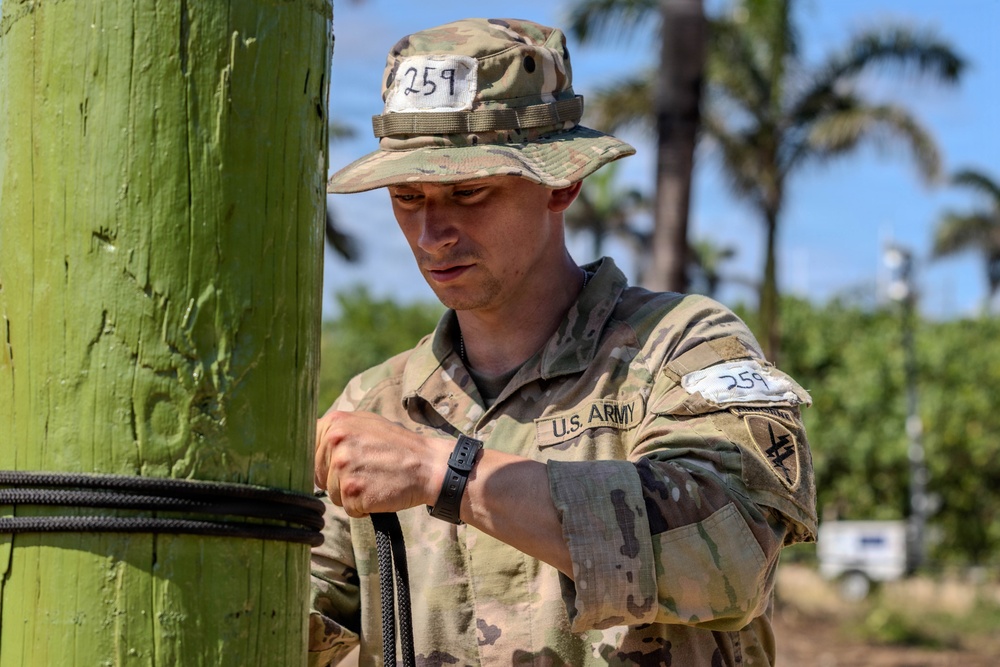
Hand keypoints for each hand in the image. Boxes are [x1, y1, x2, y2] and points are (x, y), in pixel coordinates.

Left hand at [314, 410, 451, 517]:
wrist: (429, 465)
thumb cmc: (397, 447)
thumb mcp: (365, 425)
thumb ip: (336, 430)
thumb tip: (306, 443)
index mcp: (335, 422)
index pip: (308, 450)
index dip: (323, 463)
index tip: (344, 463)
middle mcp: (335, 441)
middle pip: (318, 475)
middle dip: (338, 480)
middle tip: (367, 471)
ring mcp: (343, 466)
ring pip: (332, 494)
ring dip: (352, 495)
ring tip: (375, 480)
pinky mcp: (353, 491)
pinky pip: (348, 509)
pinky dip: (363, 507)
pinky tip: (380, 492)